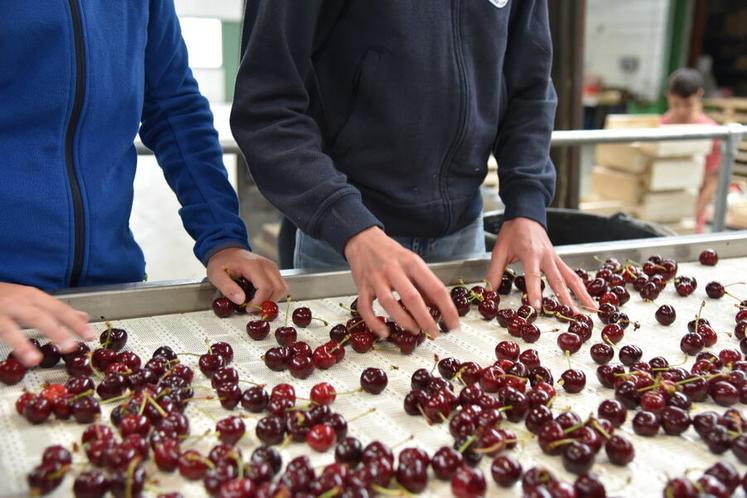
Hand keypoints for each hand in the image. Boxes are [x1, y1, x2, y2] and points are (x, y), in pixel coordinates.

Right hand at [0, 283, 93, 365]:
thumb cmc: (5, 296)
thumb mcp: (33, 299)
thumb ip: (56, 309)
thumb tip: (82, 317)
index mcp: (34, 297)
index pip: (59, 309)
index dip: (75, 322)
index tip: (90, 336)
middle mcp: (18, 302)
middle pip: (40, 317)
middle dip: (55, 332)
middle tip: (70, 346)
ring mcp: (1, 312)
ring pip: (11, 329)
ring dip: (23, 345)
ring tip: (35, 360)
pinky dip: (8, 345)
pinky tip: (16, 357)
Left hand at [207, 247, 287, 306]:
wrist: (227, 250)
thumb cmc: (222, 262)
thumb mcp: (216, 275)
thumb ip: (227, 288)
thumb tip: (240, 300)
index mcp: (253, 265)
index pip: (265, 287)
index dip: (259, 302)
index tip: (248, 308)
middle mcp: (266, 265)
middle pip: (278, 289)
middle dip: (267, 303)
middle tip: (253, 308)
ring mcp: (272, 267)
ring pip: (282, 288)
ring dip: (272, 299)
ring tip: (258, 303)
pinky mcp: (273, 270)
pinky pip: (280, 285)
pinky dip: (274, 294)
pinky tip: (261, 297)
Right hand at [344, 227, 458, 337]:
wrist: (363, 240)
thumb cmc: (390, 253)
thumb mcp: (412, 262)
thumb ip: (424, 284)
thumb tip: (438, 308)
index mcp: (412, 263)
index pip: (435, 288)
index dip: (447, 309)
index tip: (454, 323)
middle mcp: (394, 271)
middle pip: (412, 298)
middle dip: (425, 320)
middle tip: (434, 333)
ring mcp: (376, 279)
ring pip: (389, 304)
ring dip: (404, 321)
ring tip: (414, 330)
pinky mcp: (362, 287)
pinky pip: (366, 309)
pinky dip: (374, 323)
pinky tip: (384, 332)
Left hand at [486, 217, 594, 311]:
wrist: (526, 215)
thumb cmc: (512, 233)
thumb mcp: (499, 251)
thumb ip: (494, 273)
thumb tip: (489, 292)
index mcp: (530, 253)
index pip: (533, 276)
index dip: (535, 292)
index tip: (537, 307)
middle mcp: (546, 256)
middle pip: (558, 280)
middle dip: (566, 299)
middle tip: (572, 315)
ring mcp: (555, 258)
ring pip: (572, 278)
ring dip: (582, 295)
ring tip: (591, 310)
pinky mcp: (559, 260)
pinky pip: (572, 275)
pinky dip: (581, 287)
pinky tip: (588, 299)